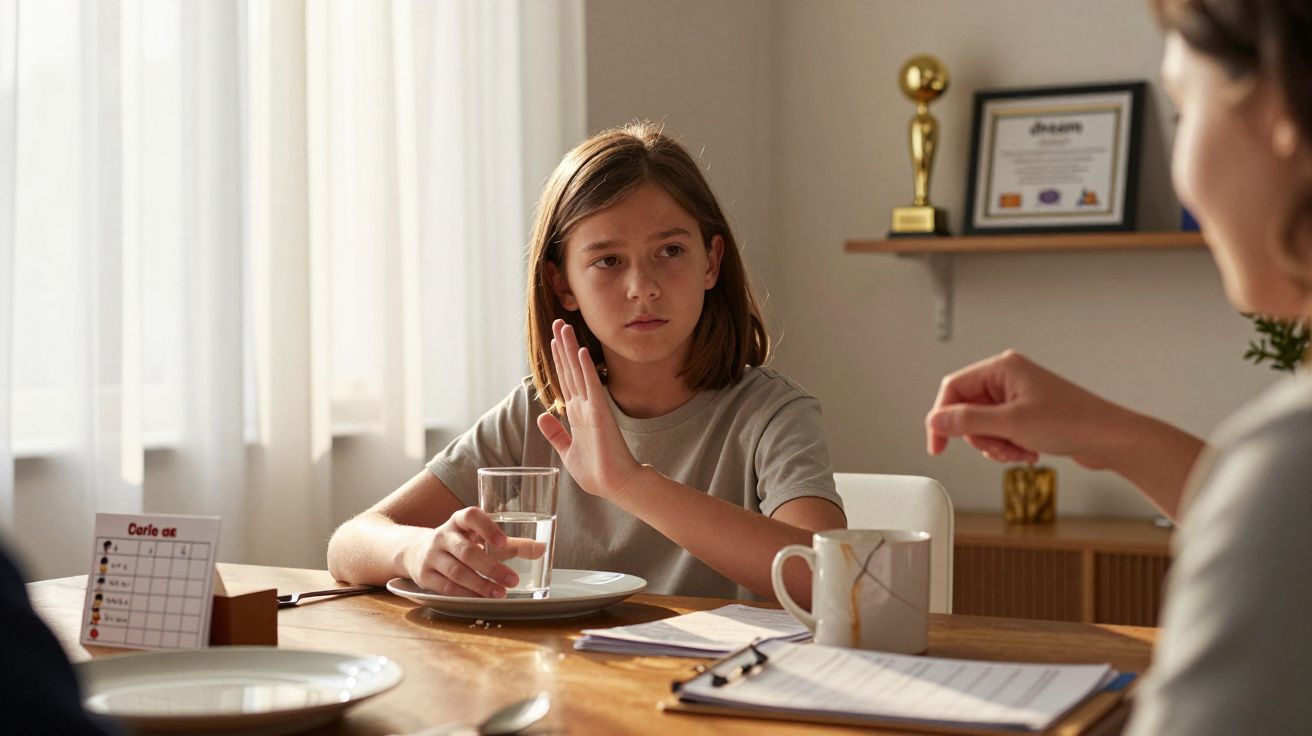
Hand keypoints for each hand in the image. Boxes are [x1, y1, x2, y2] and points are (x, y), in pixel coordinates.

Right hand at [401, 507, 544, 597]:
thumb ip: (513, 545)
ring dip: (480, 584)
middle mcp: (443, 535)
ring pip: (457, 571)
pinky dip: (465, 594)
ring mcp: (432, 555)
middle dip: (491, 567)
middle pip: (467, 551)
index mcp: (459, 521)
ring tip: (500, 594)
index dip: (486, 527)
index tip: (503, 541)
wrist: (417, 551)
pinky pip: (446, 587)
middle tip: (513, 580)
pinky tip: (481, 600)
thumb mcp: (484, 539)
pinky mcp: (425, 575)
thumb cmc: (462, 543)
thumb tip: (542, 549)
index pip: (470, 516)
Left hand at [535, 319, 642, 496]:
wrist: (615, 484)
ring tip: (564, 326)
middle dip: (562, 346)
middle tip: (558, 322)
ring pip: (579, 371)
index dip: (558, 360)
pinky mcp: (600, 413)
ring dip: (570, 349)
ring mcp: (592, 407)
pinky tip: (581, 351)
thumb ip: (555, 433)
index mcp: (576, 414)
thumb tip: (542, 416)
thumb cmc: (596, 472)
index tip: (553, 340)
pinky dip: (586, 368)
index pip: (565, 381)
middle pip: (570, 370)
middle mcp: (584, 406)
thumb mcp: (567, 451)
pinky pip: (592, 386)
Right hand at [925, 350, 1127, 468]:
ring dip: (996, 445)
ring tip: (1019, 451)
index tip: (937, 445)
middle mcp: (1008, 378)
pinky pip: (1000, 432)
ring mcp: (1017, 396)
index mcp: (1002, 368)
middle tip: (1001, 448)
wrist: (1110, 438)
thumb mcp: (1011, 424)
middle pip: (967, 410)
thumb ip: (968, 421)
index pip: (953, 388)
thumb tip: (935, 420)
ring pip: (982, 425)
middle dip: (980, 437)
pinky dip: (1008, 447)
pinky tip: (1028, 451)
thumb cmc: (1072, 422)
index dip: (941, 418)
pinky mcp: (1026, 412)